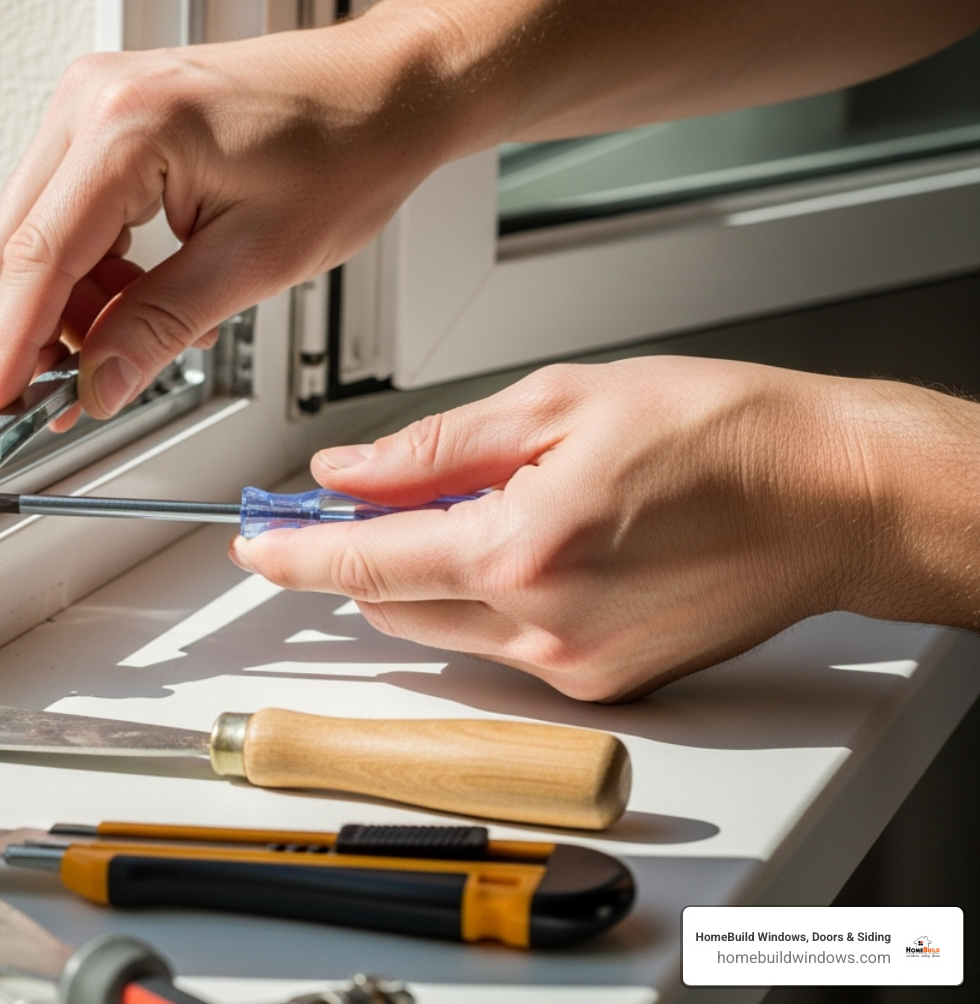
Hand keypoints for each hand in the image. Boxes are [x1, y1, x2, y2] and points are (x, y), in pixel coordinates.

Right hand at [0, 14, 456, 423]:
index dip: (7, 347)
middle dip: (44, 333)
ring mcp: (93, 103)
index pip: (33, 257)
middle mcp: (93, 100)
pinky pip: (67, 213)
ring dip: (77, 305)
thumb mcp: (254, 262)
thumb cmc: (344, 149)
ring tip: (152, 335)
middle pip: (14, 246)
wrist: (382, 93)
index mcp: (127, 125)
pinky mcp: (106, 118)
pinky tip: (148, 296)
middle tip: (83, 393)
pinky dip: (94, 271)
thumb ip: (160, 328)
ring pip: (36, 235)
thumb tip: (98, 385)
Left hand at [230, 356, 979, 700]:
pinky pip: (506, 646)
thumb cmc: (723, 435)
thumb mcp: (559, 403)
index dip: (296, 552)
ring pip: (447, 630)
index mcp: (522, 551)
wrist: (831, 495)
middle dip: (367, 556)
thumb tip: (347, 470)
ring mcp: (578, 666)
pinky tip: (538, 543)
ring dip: (430, 577)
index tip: (254, 544)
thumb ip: (434, 449)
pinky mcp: (608, 682)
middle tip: (369, 497)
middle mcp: (545, 627)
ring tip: (487, 504)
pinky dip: (490, 599)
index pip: (365, 564)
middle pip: (395, 607)